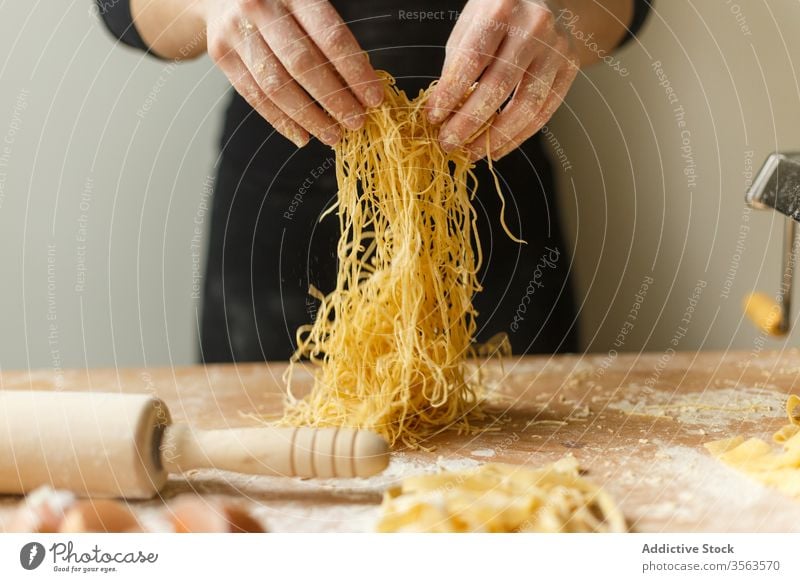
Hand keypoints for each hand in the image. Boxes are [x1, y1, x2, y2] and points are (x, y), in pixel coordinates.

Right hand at [204, 0, 383, 146]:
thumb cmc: (278, 1)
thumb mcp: (305, 2)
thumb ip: (329, 36)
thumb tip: (361, 86)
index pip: (330, 37)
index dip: (355, 72)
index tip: (374, 99)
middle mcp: (261, 7)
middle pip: (303, 64)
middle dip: (334, 99)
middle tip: (356, 122)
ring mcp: (237, 31)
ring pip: (276, 86)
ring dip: (309, 117)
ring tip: (332, 135)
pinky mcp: (221, 53)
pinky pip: (254, 96)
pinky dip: (281, 121)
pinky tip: (303, 135)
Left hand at [427, 0, 578, 159]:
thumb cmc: (499, 15)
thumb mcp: (471, 26)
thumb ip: (457, 65)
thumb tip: (442, 113)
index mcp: (502, 9)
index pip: (472, 60)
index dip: (450, 93)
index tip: (433, 117)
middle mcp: (534, 27)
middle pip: (499, 86)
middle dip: (469, 122)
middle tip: (448, 143)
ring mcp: (557, 49)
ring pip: (526, 107)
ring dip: (495, 138)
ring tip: (471, 153)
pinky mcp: (570, 69)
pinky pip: (543, 113)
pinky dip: (517, 137)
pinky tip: (496, 149)